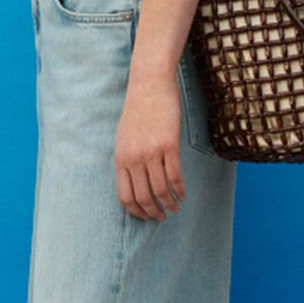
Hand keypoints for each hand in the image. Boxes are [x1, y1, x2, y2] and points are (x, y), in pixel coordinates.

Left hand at [114, 71, 185, 219]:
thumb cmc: (138, 110)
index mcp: (120, 159)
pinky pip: (175, 176)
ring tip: (175, 208)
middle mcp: (133, 159)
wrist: (149, 85)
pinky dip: (180, 190)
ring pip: (160, 190)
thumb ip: (127, 159)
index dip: (136, 211)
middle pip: (143, 197)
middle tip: (162, 217)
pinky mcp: (169, 146)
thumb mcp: (124, 137)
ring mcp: (151, 153)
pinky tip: (183, 195)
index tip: (146, 216)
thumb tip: (134, 180)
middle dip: (154, 212)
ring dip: (169, 204)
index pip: (125, 196)